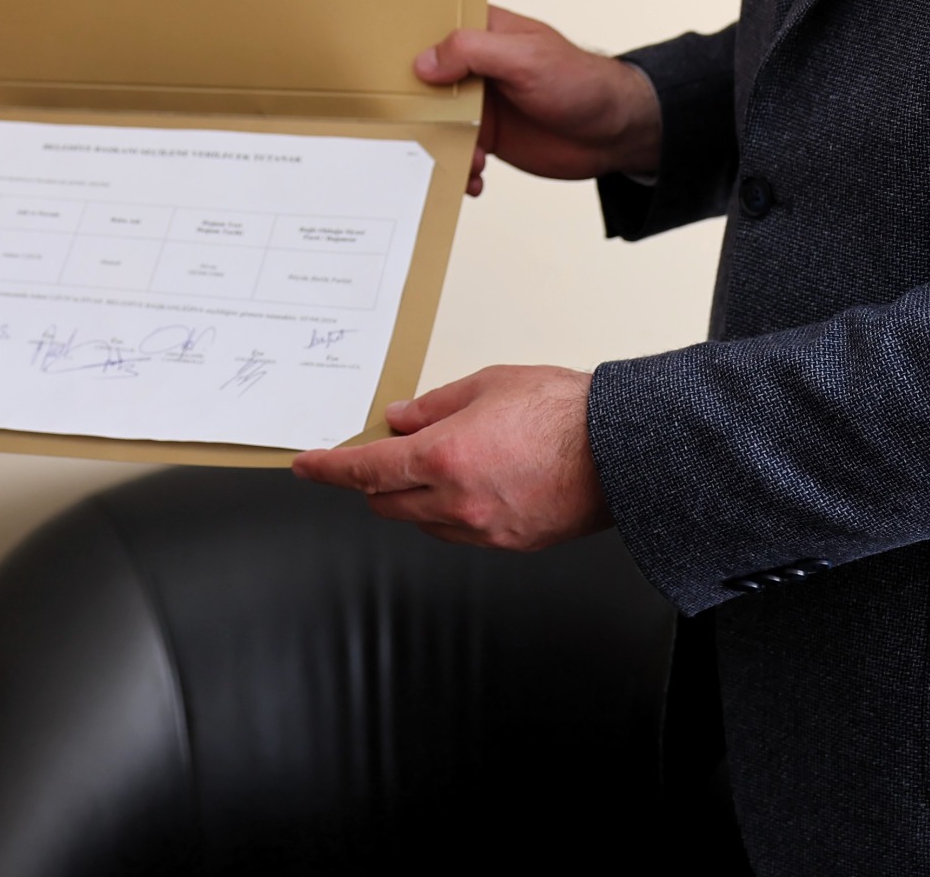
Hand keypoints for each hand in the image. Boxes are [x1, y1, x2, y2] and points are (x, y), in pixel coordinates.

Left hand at [290, 365, 610, 549]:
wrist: (621, 450)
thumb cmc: (563, 410)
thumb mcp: (487, 385)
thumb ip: (434, 406)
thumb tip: (399, 420)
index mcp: (444, 457)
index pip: (366, 470)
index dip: (329, 469)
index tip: (308, 466)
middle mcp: (456, 502)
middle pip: (385, 502)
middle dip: (372, 480)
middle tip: (381, 453)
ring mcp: (482, 529)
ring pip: (420, 521)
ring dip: (411, 497)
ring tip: (440, 461)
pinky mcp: (507, 544)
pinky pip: (457, 533)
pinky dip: (446, 511)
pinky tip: (468, 484)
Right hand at [415, 6, 662, 195]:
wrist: (614, 132)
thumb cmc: (581, 81)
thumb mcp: (525, 58)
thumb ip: (473, 52)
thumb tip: (425, 62)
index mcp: (482, 32)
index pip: (432, 29)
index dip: (405, 45)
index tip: (381, 68)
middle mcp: (475, 66)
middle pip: (425, 82)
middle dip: (414, 107)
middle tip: (406, 128)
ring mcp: (480, 103)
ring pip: (438, 122)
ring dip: (440, 145)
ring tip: (464, 161)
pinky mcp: (488, 137)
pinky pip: (459, 153)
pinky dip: (460, 169)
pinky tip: (474, 178)